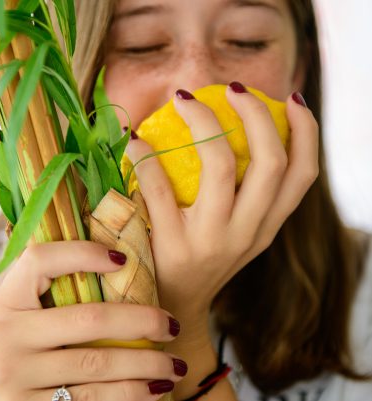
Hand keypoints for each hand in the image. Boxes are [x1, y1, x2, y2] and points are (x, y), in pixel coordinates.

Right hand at [0, 241, 186, 400]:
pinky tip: (154, 390)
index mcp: (7, 300)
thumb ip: (60, 294)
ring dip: (148, 365)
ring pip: (98, 363)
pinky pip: (93, 400)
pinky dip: (131, 394)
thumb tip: (120, 261)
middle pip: (90, 318)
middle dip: (143, 321)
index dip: (84, 253)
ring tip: (176, 366)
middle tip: (173, 325)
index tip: (123, 260)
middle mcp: (5, 335)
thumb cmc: (34, 345)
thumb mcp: (35, 316)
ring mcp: (14, 375)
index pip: (40, 259)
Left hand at [126, 85, 318, 327]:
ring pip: (222, 167)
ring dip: (204, 123)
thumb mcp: (236, 234)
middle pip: (271, 164)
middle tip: (235, 88)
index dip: (306, 132)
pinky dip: (147, 156)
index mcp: (267, 228)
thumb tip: (241, 135)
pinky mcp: (172, 246)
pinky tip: (136, 140)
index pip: (303, 175)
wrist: (173, 306)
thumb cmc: (203, 259)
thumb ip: (247, 198)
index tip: (291, 99)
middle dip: (258, 115)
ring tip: (185, 99)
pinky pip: (161, 189)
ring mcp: (211, 241)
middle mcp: (248, 234)